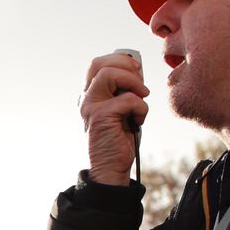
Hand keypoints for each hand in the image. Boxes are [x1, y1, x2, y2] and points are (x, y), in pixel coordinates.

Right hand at [80, 51, 149, 184]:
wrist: (111, 168)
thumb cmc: (119, 139)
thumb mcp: (122, 108)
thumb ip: (123, 90)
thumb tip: (137, 70)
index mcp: (91, 94)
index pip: (98, 63)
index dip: (120, 61)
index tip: (137, 72)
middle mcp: (87, 98)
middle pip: (100, 63)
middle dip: (126, 67)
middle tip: (140, 84)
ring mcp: (91, 106)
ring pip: (110, 74)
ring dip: (134, 83)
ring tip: (142, 98)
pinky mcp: (100, 116)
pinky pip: (129, 99)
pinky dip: (141, 108)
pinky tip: (138, 121)